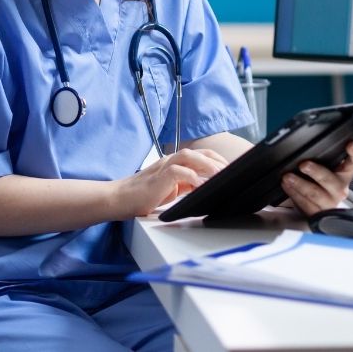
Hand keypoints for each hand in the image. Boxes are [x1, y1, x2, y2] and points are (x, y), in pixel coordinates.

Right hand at [112, 148, 227, 217]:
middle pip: (199, 153)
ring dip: (206, 164)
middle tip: (232, 172)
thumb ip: (188, 185)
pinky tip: (199, 184)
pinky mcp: (159, 177)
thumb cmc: (144, 195)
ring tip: (219, 175)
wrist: (120, 198)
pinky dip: (191, 176)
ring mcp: (164, 167)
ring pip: (189, 156)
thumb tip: (207, 186)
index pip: (201, 155)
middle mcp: (170, 161)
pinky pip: (178, 171)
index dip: (217, 160)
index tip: (232, 169)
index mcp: (175, 163)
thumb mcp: (172, 190)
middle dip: (217, 161)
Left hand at [280, 141, 352, 215]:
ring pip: (316, 194)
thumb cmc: (319, 182)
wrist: (316, 205)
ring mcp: (330, 202)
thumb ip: (322, 157)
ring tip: (288, 177)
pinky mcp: (318, 213)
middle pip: (331, 180)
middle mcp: (339, 188)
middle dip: (317, 172)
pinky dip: (294, 194)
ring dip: (300, 184)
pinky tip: (287, 186)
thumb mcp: (324, 168)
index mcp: (345, 173)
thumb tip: (307, 144)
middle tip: (304, 165)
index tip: (351, 144)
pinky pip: (306, 204)